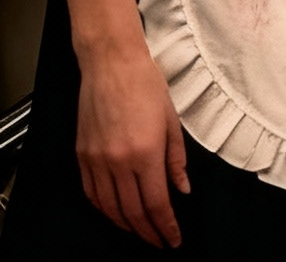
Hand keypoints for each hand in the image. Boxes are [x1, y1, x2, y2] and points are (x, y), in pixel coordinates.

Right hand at [75, 38, 186, 246]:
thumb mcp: (171, 119)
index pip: (156, 203)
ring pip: (110, 208)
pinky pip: (92, 194)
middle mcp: (118, 162)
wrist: (112, 64)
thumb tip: (183, 189)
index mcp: (146, 152)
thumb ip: (176, 159)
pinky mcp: (82, 156)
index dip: (166, 227)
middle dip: (148, 232)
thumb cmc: (146, 84)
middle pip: (132, 212)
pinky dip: (104, 210)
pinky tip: (114, 213)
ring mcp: (97, 161)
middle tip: (160, 241)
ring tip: (141, 232)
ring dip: (126, 225)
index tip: (174, 239)